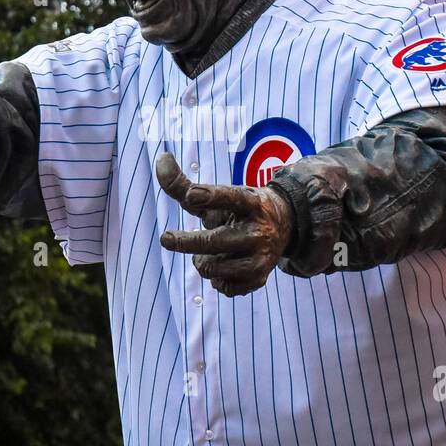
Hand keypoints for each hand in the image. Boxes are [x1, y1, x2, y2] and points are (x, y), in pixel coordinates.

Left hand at [155, 152, 293, 296]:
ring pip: (212, 267)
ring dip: (201, 261)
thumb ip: (185, 184)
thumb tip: (161, 159)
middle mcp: (258, 231)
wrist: (284, 226)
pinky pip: (223, 286)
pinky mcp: (259, 278)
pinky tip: (222, 267)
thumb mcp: (219, 194)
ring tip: (205, 253)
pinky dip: (216, 279)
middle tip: (165, 238)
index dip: (210, 196)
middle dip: (185, 241)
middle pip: (212, 241)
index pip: (230, 197)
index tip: (191, 195)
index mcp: (250, 203)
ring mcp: (261, 257)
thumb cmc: (239, 209)